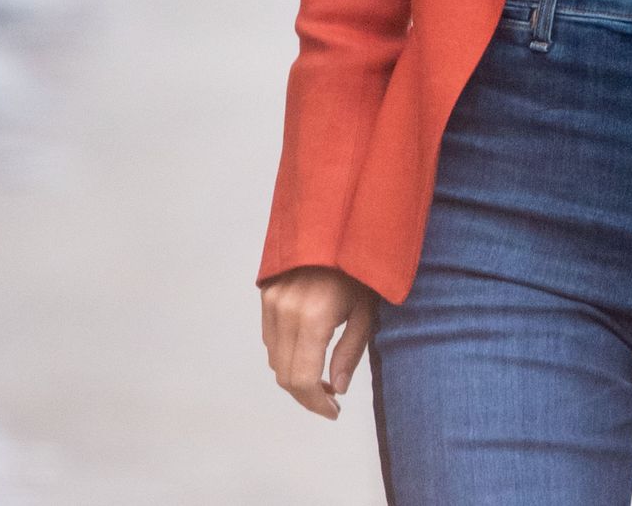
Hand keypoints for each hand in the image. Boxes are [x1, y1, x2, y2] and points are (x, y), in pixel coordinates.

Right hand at [260, 265, 375, 418]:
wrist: (338, 219)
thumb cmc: (359, 266)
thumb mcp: (365, 310)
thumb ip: (349, 352)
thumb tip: (336, 389)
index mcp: (313, 316)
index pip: (302, 379)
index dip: (316, 403)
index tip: (333, 411)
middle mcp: (285, 310)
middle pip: (284, 374)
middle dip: (306, 394)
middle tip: (330, 397)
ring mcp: (272, 301)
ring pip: (274, 358)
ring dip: (294, 375)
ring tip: (322, 375)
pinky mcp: (266, 293)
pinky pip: (269, 337)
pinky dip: (285, 353)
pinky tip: (307, 350)